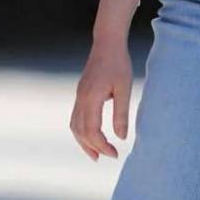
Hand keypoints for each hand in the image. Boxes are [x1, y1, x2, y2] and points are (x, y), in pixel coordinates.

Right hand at [70, 37, 132, 160]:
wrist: (107, 42)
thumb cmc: (118, 63)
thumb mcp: (124, 88)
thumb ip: (121, 114)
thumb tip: (122, 137)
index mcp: (91, 98)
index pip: (92, 131)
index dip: (102, 146)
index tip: (115, 153)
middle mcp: (81, 98)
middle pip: (80, 131)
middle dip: (92, 147)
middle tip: (108, 157)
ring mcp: (79, 95)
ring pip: (75, 125)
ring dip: (83, 141)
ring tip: (95, 153)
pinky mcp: (81, 92)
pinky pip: (76, 117)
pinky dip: (82, 130)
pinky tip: (92, 134)